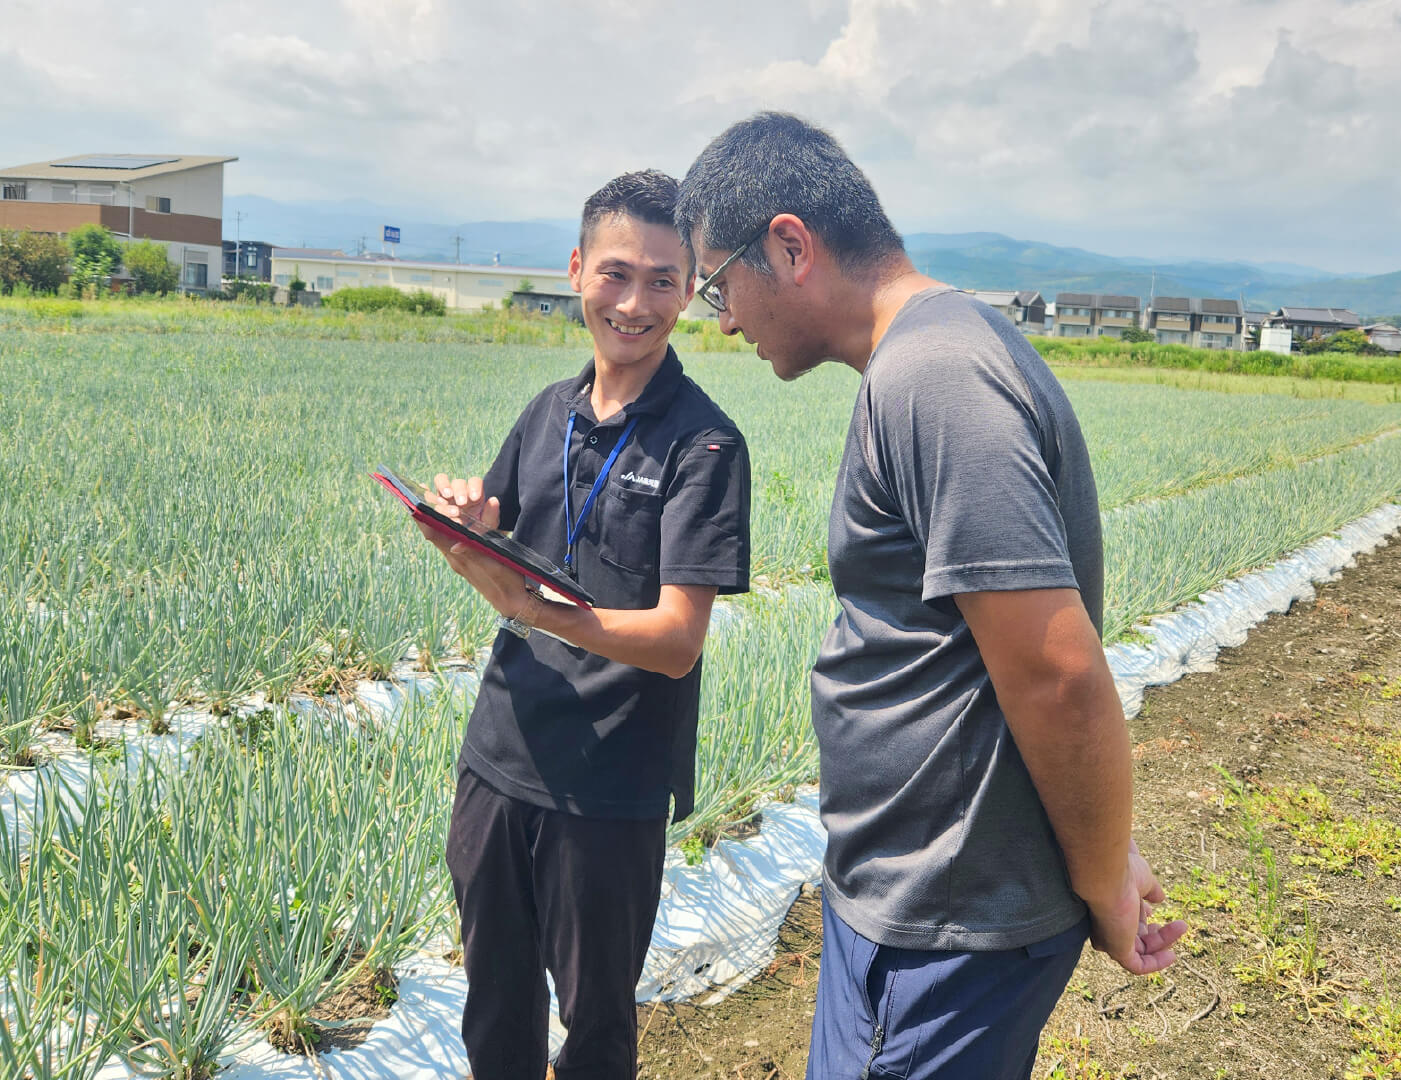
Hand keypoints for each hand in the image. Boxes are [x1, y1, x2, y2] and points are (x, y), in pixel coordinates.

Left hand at [415, 473, 526, 618]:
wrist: (512, 601)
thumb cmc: (506, 581)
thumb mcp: (494, 564)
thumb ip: (475, 553)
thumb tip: (456, 546)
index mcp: (459, 559)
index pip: (434, 536)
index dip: (423, 519)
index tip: (414, 503)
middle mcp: (455, 559)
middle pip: (434, 534)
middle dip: (427, 516)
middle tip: (422, 497)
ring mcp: (460, 560)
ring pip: (442, 536)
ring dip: (437, 521)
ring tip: (432, 504)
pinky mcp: (466, 561)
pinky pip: (452, 540)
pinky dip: (448, 528)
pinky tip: (451, 519)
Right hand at [424, 473, 500, 530]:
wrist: (465, 548)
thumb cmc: (478, 534)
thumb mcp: (488, 529)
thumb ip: (491, 516)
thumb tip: (493, 500)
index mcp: (474, 496)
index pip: (474, 482)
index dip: (474, 487)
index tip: (474, 498)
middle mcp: (459, 493)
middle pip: (458, 483)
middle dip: (459, 491)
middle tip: (461, 503)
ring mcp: (444, 497)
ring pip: (441, 481)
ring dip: (443, 487)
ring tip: (445, 499)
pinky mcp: (432, 504)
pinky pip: (426, 494)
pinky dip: (424, 492)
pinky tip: (425, 493)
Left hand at [1087, 839, 1188, 975]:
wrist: (1107, 876)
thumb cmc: (1120, 872)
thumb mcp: (1142, 879)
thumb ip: (1150, 889)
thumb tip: (1160, 897)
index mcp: (1110, 907)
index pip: (1126, 920)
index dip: (1142, 918)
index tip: (1152, 910)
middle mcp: (1108, 925)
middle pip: (1135, 937)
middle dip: (1156, 933)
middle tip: (1176, 924)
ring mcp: (1112, 939)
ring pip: (1142, 950)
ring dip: (1164, 941)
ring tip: (1182, 926)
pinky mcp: (1117, 951)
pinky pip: (1138, 966)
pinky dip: (1156, 964)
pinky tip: (1172, 955)